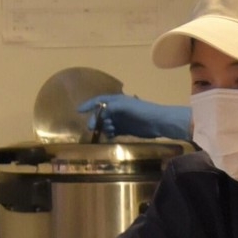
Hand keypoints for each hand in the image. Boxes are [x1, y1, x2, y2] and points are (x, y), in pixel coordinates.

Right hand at [77, 94, 191, 141]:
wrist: (159, 122)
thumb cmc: (142, 111)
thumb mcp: (124, 106)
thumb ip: (109, 109)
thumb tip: (96, 117)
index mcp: (117, 100)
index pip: (99, 100)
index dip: (88, 105)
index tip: (78, 111)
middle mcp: (118, 109)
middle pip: (101, 114)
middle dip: (96, 120)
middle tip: (92, 127)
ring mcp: (122, 119)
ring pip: (106, 124)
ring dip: (104, 128)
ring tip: (107, 131)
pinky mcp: (126, 129)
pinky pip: (113, 132)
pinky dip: (109, 134)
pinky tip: (109, 137)